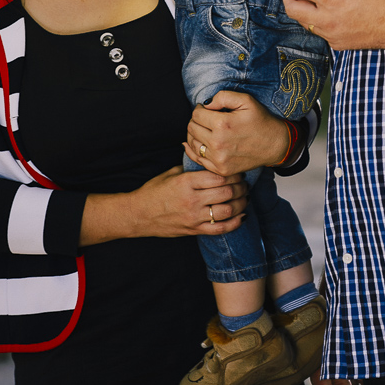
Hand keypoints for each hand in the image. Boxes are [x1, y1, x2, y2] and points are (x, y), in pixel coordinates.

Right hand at [80, 166, 246, 244]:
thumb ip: (191, 165)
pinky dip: (234, 223)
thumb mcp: (172, 172)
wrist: (138, 214)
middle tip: (246, 182)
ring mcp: (193, 217)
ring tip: (245, 197)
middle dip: (240, 187)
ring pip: (226, 211)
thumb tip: (209, 154)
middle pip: (226, 192)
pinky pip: (219, 229)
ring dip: (241, 203)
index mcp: (186, 182)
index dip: (233, 172)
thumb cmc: (154, 190)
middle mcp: (192, 200)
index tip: (238, 169)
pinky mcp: (193, 230)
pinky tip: (242, 215)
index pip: (218, 176)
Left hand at [184, 90, 288, 174]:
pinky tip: (200, 142)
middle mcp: (218, 143)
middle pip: (192, 128)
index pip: (196, 114)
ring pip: (192, 144)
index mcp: (222, 124)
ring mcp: (218, 159)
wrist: (275, 145)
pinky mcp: (220, 169)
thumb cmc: (261, 121)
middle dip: (196, 121)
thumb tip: (206, 104)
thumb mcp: (246, 100)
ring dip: (194, 135)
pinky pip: (198, 159)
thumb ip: (223, 97)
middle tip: (205, 118)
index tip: (206, 109)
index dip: (200, 108)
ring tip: (204, 129)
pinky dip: (195, 150)